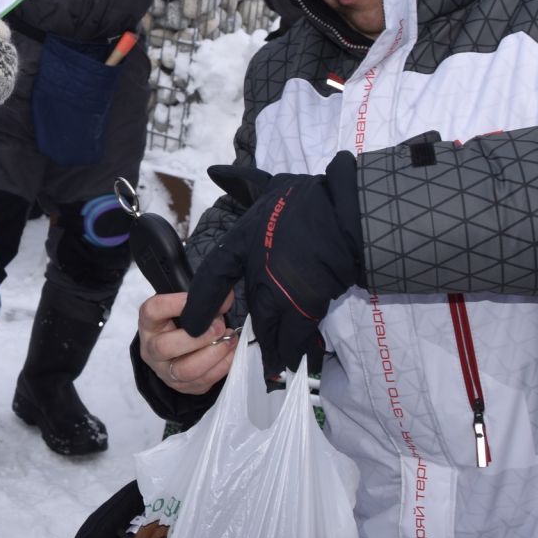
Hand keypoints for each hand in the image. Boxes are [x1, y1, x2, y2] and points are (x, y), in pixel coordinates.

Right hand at [137, 291, 236, 395]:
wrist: (175, 351)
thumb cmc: (179, 324)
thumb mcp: (183, 309)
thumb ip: (200, 303)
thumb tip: (225, 300)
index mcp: (149, 324)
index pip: (152, 311)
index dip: (173, 304)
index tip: (196, 299)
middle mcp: (151, 350)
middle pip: (164, 347)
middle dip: (197, 338)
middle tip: (219, 328)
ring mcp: (164, 371)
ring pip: (184, 370)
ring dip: (212, 355)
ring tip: (229, 341)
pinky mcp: (181, 386)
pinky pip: (201, 382)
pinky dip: (221, 367)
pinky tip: (230, 353)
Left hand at [178, 156, 362, 382]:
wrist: (345, 215)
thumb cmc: (305, 200)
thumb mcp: (267, 185)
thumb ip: (241, 181)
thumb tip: (218, 171)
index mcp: (244, 244)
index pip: (212, 277)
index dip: (199, 303)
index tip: (191, 324)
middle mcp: (258, 274)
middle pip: (244, 314)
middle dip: (236, 336)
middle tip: (231, 353)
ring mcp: (283, 293)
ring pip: (269, 330)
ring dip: (268, 348)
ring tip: (265, 367)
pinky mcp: (309, 305)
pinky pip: (296, 335)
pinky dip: (293, 349)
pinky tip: (290, 360)